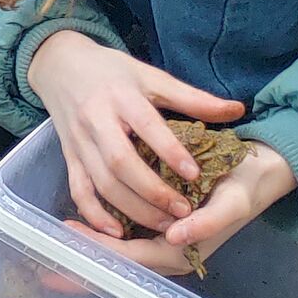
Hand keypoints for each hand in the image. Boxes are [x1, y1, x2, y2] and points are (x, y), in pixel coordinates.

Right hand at [26, 27, 243, 238]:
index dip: (169, 150)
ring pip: (101, 182)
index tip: (194, 174)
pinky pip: (78, 190)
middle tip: (183, 211)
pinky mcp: (68, 157)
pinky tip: (117, 232)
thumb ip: (192, 98)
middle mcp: (96, 120)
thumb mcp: (151, 77)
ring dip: (132, 208)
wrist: (60, 64)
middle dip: (152, 191)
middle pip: (120, 162)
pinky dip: (95, 214)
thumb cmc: (112, 71)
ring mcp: (79, 142)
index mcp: (120, 96)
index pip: (145, 125)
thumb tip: (237, 110)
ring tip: (164, 224)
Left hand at [71, 141, 297, 277]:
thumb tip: (175, 238)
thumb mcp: (233, 202)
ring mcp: (164, 240)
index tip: (64, 253)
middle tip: (46, 262)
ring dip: (90, 249)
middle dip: (84, 264)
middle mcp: (169, 251)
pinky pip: (126, 236)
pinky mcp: (161, 223)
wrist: (264, 171)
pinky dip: (103, 235)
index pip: (129, 263)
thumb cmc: (246, 184)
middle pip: (118, 263)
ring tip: (56, 240)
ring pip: (119, 251)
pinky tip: (82, 226)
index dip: (96, 259)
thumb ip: (208, 222)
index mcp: (182, 253)